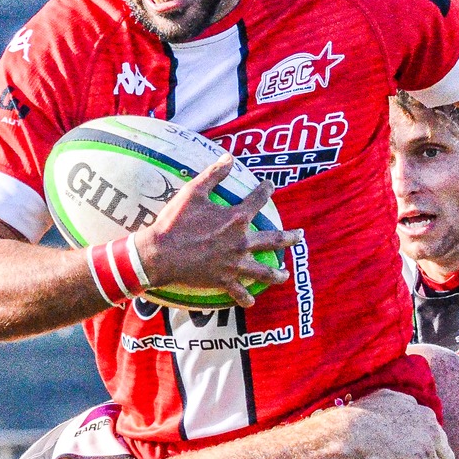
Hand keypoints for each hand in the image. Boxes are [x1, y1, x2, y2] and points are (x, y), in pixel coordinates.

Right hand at [135, 154, 302, 308]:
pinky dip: (245, 298)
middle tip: (300, 236)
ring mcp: (234, 264)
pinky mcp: (222, 280)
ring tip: (285, 275)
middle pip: (273, 240)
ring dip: (276, 274)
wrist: (159, 253)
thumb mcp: (193, 192)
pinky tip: (251, 301)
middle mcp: (241, 242)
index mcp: (236, 218)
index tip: (270, 186)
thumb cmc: (175, 221)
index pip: (258, 200)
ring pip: (263, 271)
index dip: (266, 190)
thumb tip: (229, 157)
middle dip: (289, 237)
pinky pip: (238, 291)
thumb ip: (214, 174)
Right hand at [323, 392, 452, 458]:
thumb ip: (399, 400)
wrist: (349, 432)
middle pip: (445, 452)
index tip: (431, 457)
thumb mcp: (384, 397)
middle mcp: (430, 428)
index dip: (435, 448)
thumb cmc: (359, 415)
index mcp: (423, 412)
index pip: (437, 434)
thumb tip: (402, 401)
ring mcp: (426, 447)